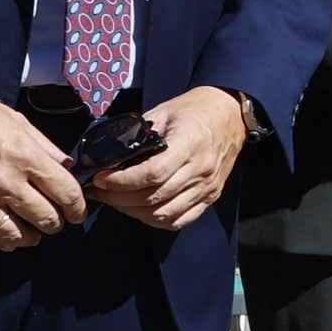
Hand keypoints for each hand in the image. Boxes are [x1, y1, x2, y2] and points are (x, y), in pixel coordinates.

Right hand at [0, 82, 88, 251]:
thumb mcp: (15, 119)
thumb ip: (44, 146)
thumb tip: (65, 165)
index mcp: (26, 156)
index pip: (66, 193)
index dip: (77, 208)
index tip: (77, 213)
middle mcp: (7, 181)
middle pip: (46, 218)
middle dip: (56, 223)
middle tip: (55, 221)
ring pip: (18, 234)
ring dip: (32, 237)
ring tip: (34, 234)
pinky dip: (4, 241)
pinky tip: (10, 239)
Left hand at [88, 86, 250, 231]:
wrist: (231, 115)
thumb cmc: (196, 110)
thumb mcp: (164, 112)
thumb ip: (139, 134)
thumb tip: (110, 154)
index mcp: (189, 143)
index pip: (152, 173)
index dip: (121, 181)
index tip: (101, 179)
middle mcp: (200, 168)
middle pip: (154, 197)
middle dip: (118, 198)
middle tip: (99, 191)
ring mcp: (207, 186)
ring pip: (164, 213)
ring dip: (133, 212)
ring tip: (116, 201)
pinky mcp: (210, 196)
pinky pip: (180, 219)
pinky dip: (157, 220)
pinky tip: (140, 210)